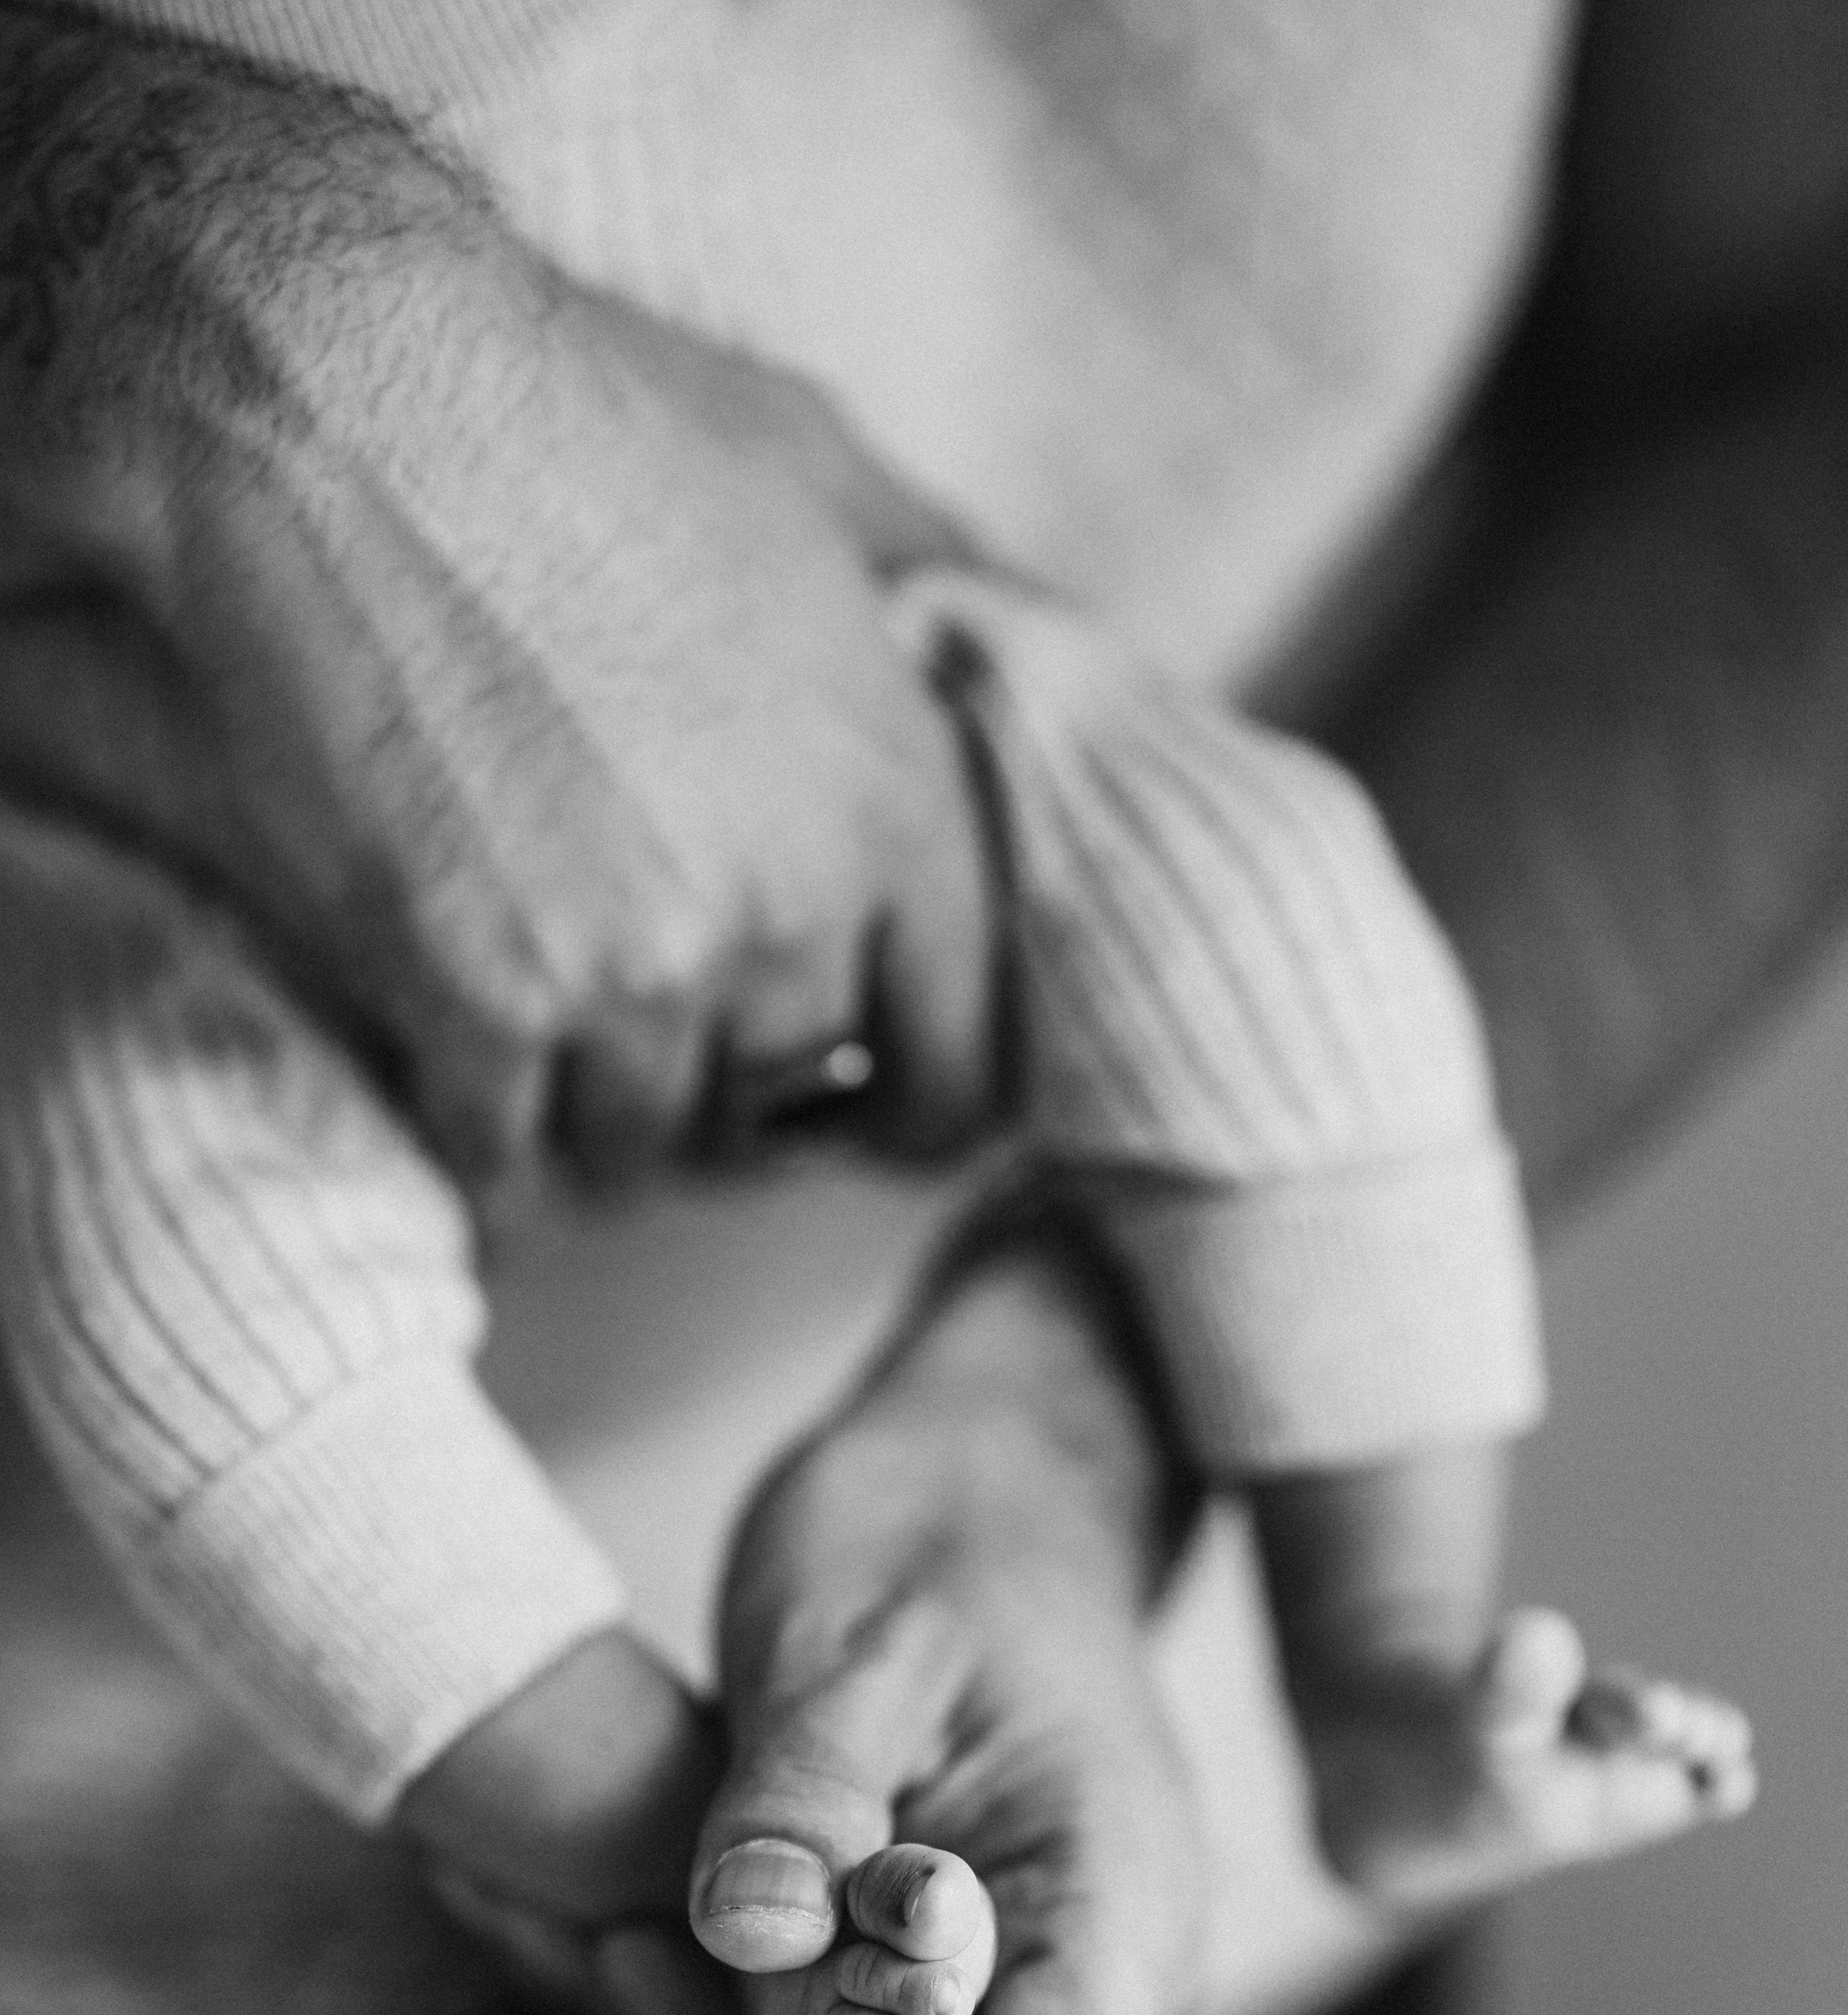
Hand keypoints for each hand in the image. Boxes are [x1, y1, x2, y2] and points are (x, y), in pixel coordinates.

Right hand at [0, 15, 990, 1181]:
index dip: (915, 1107)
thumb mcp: (822, 465)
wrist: (333, 404)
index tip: (870, 1114)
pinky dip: (488, 1132)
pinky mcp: (475, 1000)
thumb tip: (1045, 639)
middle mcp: (785, 912)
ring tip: (553, 1029)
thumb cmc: (582, 413)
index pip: (959, 1066)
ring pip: (641, 1146)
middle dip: (730, 1079)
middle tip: (667, 1024)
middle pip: (780, 1107)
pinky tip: (464, 1070)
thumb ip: (948, 582)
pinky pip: (505, 1154)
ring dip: (601, 1113)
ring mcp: (630, 970)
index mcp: (896, 805)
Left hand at [641, 1224, 1233, 2014]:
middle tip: (637, 1979)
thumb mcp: (843, 1636)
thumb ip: (802, 1798)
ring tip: (631, 1953)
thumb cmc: (931, 1524)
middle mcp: (1105, 1982)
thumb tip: (753, 1941)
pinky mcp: (970, 1982)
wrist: (995, 1471)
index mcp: (1114, 1906)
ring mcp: (1043, 1990)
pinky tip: (660, 1957)